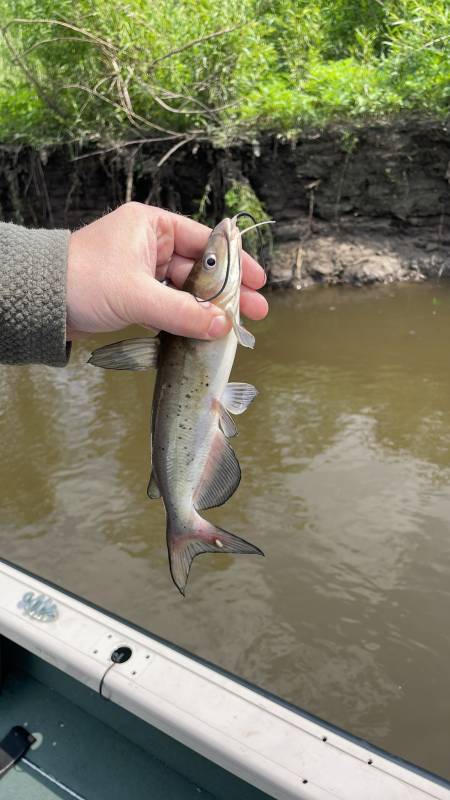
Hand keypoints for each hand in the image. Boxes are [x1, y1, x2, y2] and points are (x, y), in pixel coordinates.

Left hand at [66, 202, 267, 338]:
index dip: (234, 262)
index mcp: (150, 226)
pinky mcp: (135, 294)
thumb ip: (182, 313)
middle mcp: (149, 243)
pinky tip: (205, 332)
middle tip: (257, 310)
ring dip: (208, 309)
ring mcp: (142, 271)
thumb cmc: (82, 282)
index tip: (258, 280)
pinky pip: (170, 305)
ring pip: (185, 290)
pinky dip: (186, 318)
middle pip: (199, 268)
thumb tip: (222, 326)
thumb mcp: (137, 296)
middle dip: (227, 291)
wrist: (40, 303)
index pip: (204, 240)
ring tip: (236, 328)